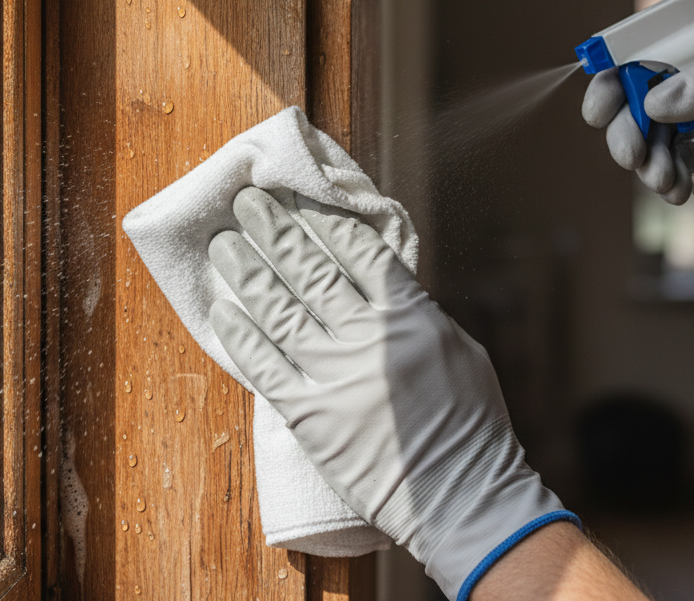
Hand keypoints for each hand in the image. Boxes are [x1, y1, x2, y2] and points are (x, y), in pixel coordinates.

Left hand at [207, 187, 574, 600]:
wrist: (461, 496)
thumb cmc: (470, 428)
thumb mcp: (457, 351)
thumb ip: (413, 314)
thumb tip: (377, 285)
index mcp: (411, 317)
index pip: (359, 252)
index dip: (322, 220)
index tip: (297, 197)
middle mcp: (370, 339)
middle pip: (310, 270)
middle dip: (273, 231)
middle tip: (246, 203)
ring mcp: (336, 378)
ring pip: (279, 311)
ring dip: (247, 273)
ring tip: (223, 245)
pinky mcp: (310, 417)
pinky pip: (265, 368)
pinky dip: (241, 336)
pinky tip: (223, 311)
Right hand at [582, 35, 693, 217]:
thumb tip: (653, 103)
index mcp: (691, 50)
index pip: (633, 54)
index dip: (607, 76)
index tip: (600, 106)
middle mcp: (680, 82)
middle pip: (625, 101)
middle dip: (621, 131)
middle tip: (632, 155)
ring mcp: (684, 120)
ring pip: (639, 139)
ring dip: (642, 162)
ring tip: (665, 180)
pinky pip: (661, 167)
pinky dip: (662, 181)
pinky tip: (677, 191)